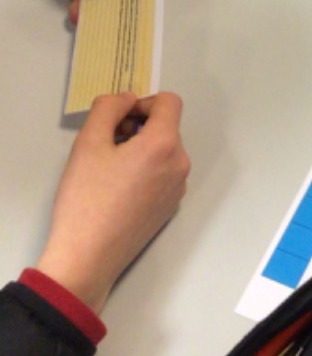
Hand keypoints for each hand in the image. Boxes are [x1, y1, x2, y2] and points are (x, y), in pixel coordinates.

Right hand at [35, 93, 189, 313]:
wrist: (88, 256)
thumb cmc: (86, 198)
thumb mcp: (88, 143)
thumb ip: (109, 108)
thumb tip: (127, 99)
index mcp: (165, 144)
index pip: (169, 102)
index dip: (142, 102)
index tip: (118, 120)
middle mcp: (180, 164)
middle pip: (167, 127)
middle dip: (139, 127)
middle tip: (107, 145)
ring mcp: (178, 188)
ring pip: (164, 150)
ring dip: (141, 148)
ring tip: (109, 169)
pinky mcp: (171, 207)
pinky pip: (163, 173)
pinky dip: (146, 169)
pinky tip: (118, 189)